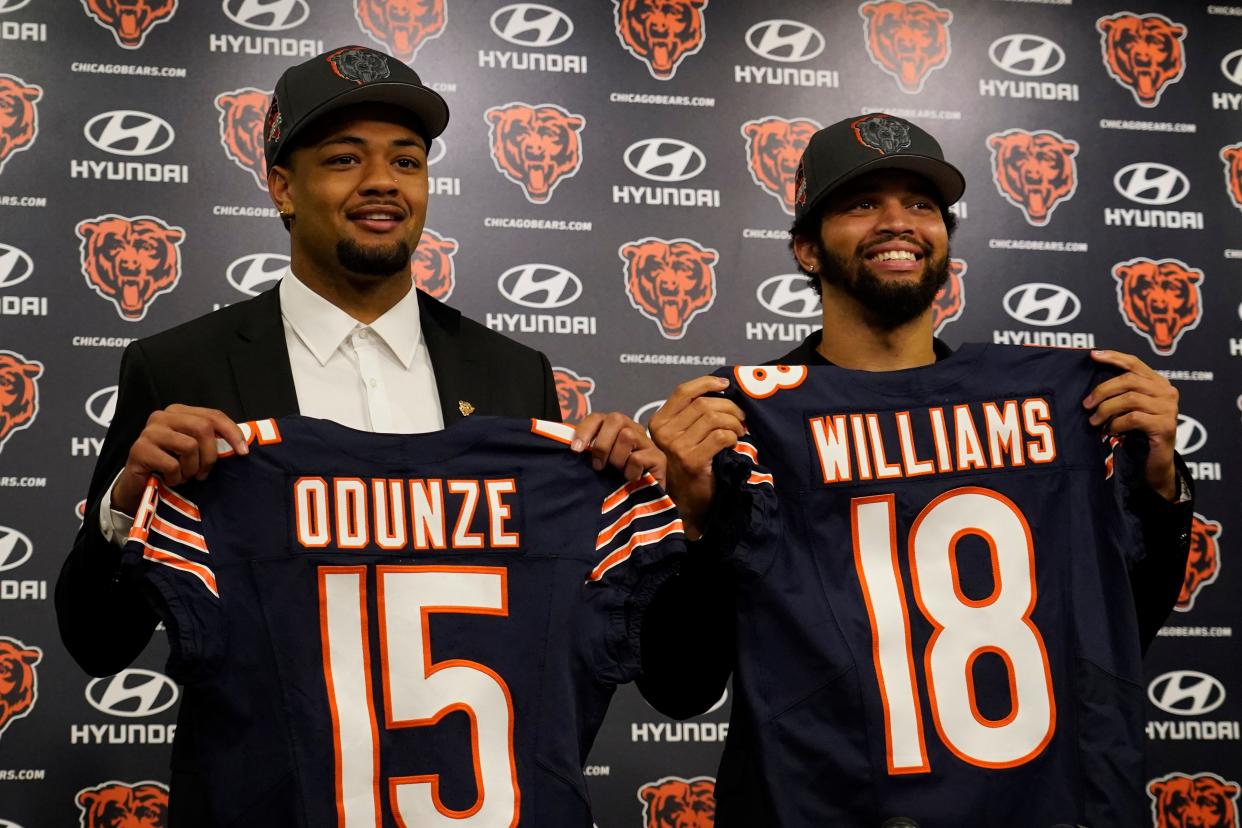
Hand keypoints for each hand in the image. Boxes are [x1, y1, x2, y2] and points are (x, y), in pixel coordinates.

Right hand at [111, 405, 248, 513]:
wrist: (138, 487)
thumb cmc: (171, 467)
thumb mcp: (194, 450)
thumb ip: (211, 440)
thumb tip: (242, 445)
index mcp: (179, 412)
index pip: (213, 415)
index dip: (232, 433)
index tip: (244, 452)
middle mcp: (162, 416)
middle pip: (203, 428)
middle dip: (210, 455)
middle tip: (204, 473)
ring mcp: (149, 432)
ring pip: (189, 446)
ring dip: (191, 469)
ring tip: (184, 476)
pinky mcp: (139, 449)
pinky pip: (172, 464)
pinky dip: (176, 478)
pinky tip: (169, 480)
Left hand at [571, 412, 666, 485]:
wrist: (640, 504)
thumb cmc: (615, 481)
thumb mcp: (599, 464)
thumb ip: (588, 452)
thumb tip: (572, 448)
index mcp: (615, 428)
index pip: (598, 417)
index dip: (584, 430)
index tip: (575, 450)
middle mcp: (632, 429)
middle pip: (616, 419)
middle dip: (602, 444)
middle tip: (598, 465)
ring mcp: (647, 443)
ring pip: (628, 435)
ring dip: (617, 458)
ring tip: (617, 472)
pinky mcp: (659, 458)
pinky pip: (637, 458)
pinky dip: (629, 472)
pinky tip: (630, 479)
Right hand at [648, 376, 745, 539]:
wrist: (687, 502)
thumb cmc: (688, 466)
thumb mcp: (682, 436)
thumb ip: (691, 415)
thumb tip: (720, 389)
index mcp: (658, 422)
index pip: (683, 391)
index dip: (707, 382)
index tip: (725, 384)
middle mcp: (663, 432)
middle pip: (703, 404)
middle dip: (729, 407)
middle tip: (741, 417)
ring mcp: (676, 446)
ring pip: (714, 418)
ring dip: (734, 423)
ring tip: (740, 431)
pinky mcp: (691, 460)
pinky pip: (720, 436)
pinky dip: (733, 437)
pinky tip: (734, 444)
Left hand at [1084, 350, 1178, 500]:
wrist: (1154, 462)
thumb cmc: (1137, 432)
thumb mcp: (1128, 407)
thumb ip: (1120, 392)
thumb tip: (1090, 378)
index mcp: (1158, 382)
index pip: (1134, 363)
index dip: (1113, 357)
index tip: (1092, 355)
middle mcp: (1167, 391)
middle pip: (1129, 380)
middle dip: (1102, 390)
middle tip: (1086, 405)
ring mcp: (1169, 409)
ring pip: (1130, 399)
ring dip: (1106, 409)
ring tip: (1095, 421)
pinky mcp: (1165, 426)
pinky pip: (1133, 418)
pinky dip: (1116, 424)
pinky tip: (1109, 431)